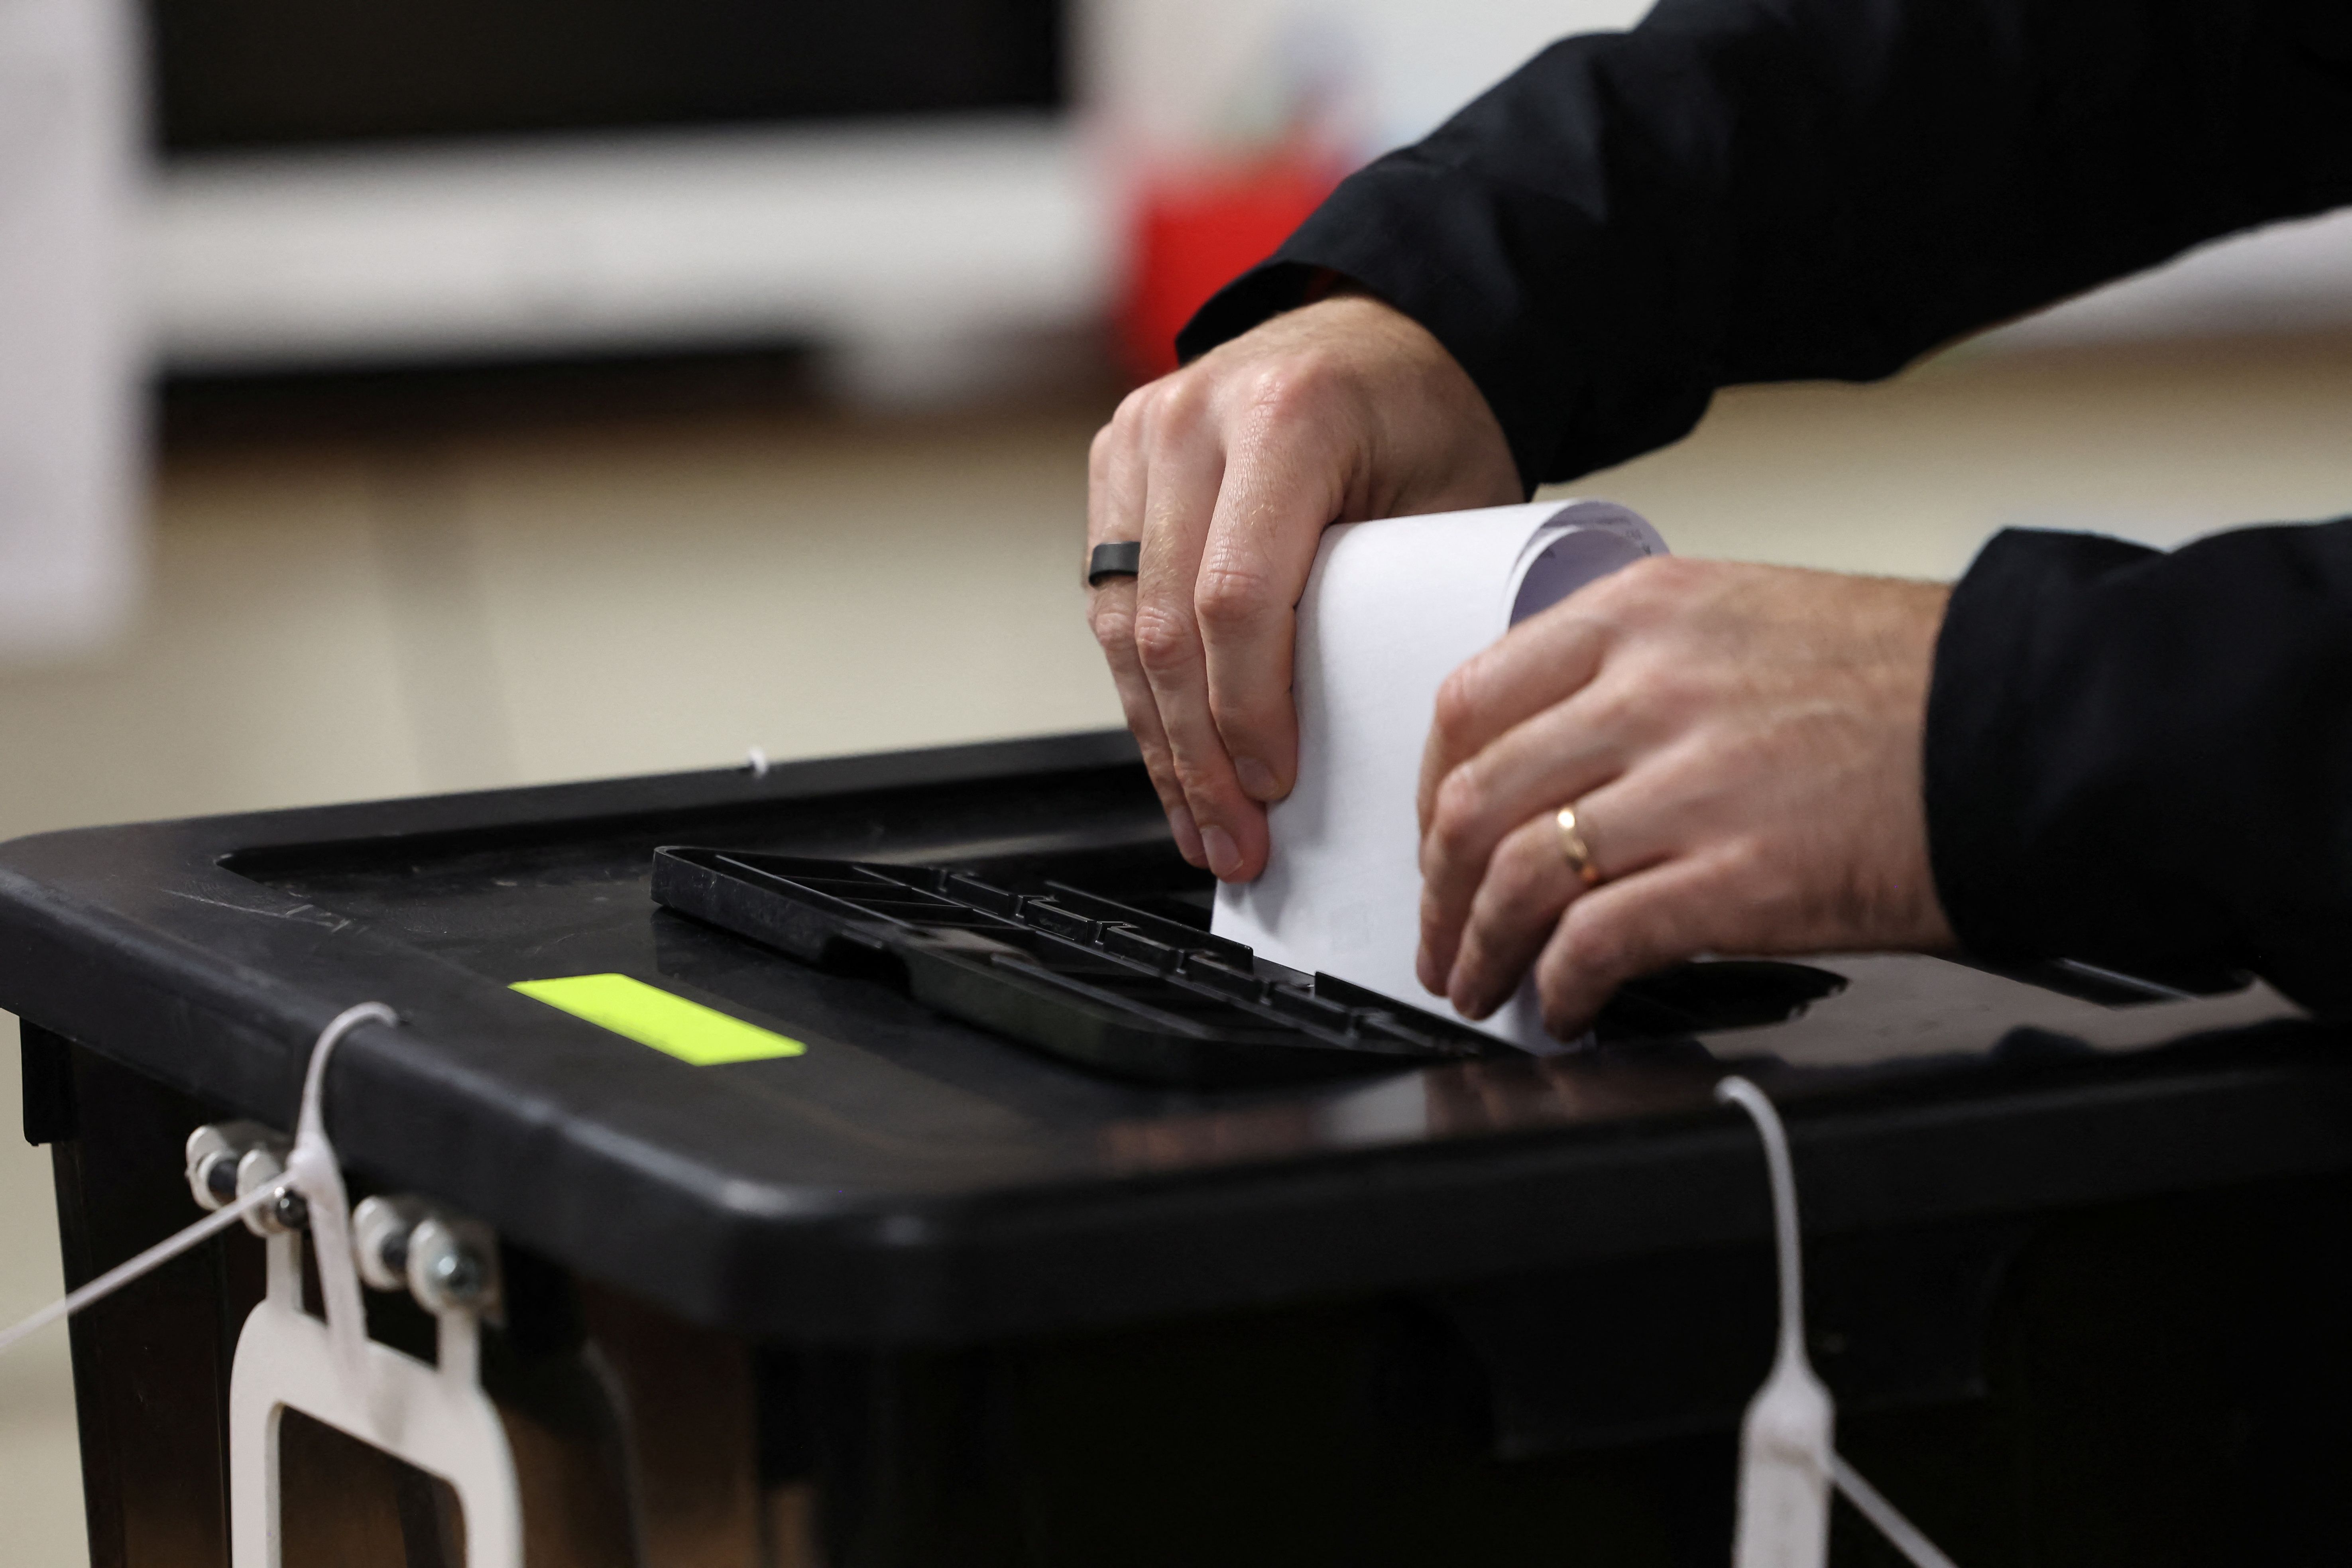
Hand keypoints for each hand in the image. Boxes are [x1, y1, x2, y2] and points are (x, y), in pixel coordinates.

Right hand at [1087, 291, 1519, 881]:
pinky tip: (1171, 756)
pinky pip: (1109, 602)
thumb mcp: (1456, 501)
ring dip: (1158, 742)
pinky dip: (1139, 691)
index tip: (1275, 787)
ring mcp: (1140, 435)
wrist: (1379, 331)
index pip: (1237, 596)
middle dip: (1197, 756)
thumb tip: (1383, 749)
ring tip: (1200, 825)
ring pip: (1120, 626)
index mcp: (1289, 414)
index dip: (1247, 710)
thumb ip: (1408, 605)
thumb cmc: (1425, 415)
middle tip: (1233, 842)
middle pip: (1165, 625)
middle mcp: (1194, 416)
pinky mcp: (1114, 464)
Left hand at [1414, 559, 1955, 1035]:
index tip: (1434, 838)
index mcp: (1644, 615)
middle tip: (1439, 934)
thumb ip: (1636, 675)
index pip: (1469, 703)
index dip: (1429, 792)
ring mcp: (1692, 784)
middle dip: (1436, 888)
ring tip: (1480, 983)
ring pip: (1516, 876)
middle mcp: (1652, 690)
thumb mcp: (1742, 623)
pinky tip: (1563, 1008)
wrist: (2029, 727)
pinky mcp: (1737, 877)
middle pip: (1474, 798)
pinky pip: (1594, 942)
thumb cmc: (1901, 686)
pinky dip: (1558, 988)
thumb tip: (1553, 761)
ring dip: (1479, 948)